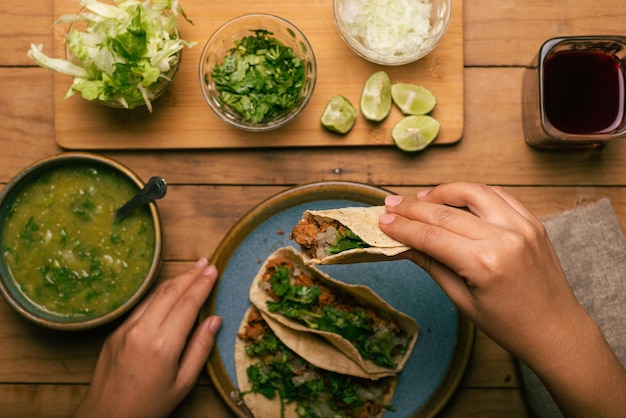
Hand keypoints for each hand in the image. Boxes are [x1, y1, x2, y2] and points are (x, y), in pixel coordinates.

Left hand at [74, 258, 221, 417]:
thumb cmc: (149, 406)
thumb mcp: (183, 383)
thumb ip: (200, 348)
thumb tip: (214, 320)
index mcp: (164, 345)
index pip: (188, 303)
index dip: (203, 284)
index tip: (214, 270)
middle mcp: (143, 331)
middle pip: (170, 292)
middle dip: (190, 274)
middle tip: (205, 262)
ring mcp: (125, 330)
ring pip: (154, 295)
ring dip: (174, 280)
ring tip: (191, 270)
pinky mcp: (114, 333)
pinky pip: (141, 306)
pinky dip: (158, 294)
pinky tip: (168, 291)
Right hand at [378, 183, 625, 416]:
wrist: (556, 329)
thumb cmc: (508, 325)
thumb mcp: (463, 300)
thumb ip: (433, 265)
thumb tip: (404, 245)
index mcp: (485, 263)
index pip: (432, 236)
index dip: (403, 227)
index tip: (382, 221)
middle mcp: (505, 238)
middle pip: (447, 213)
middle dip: (414, 207)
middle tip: (391, 204)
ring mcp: (523, 226)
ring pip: (474, 193)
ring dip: (444, 191)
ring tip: (422, 198)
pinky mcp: (533, 222)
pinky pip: (499, 195)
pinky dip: (475, 193)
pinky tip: (457, 197)